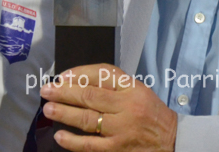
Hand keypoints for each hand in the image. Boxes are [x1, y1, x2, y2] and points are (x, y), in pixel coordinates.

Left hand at [40, 64, 176, 151]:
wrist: (171, 141)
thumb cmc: (151, 113)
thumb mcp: (138, 91)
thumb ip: (114, 85)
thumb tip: (78, 82)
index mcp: (132, 88)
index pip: (102, 75)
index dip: (79, 74)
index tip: (63, 76)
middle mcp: (126, 107)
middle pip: (90, 96)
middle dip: (65, 92)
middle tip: (47, 90)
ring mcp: (121, 130)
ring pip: (87, 119)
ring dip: (65, 113)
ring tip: (48, 109)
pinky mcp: (117, 150)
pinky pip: (90, 145)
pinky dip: (73, 141)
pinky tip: (60, 136)